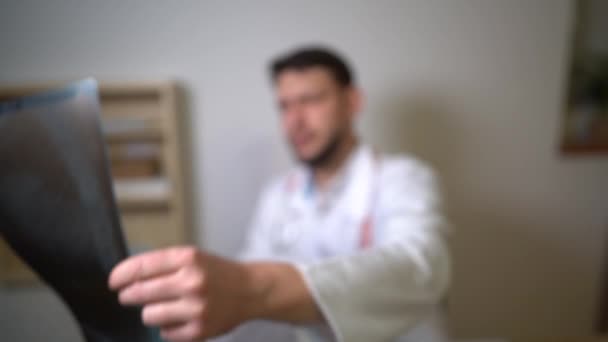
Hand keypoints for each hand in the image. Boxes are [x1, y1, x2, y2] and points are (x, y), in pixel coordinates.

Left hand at [108, 246, 254, 340]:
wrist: (251, 290)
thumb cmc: (217, 272)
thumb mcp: (193, 257)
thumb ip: (162, 265)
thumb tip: (125, 278)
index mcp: (188, 258)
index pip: (141, 266)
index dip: (121, 275)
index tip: (113, 282)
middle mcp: (191, 282)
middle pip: (138, 293)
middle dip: (129, 295)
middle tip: (129, 296)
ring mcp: (196, 308)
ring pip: (148, 315)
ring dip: (151, 311)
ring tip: (166, 306)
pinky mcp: (199, 330)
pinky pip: (165, 332)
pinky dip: (168, 326)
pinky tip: (181, 317)